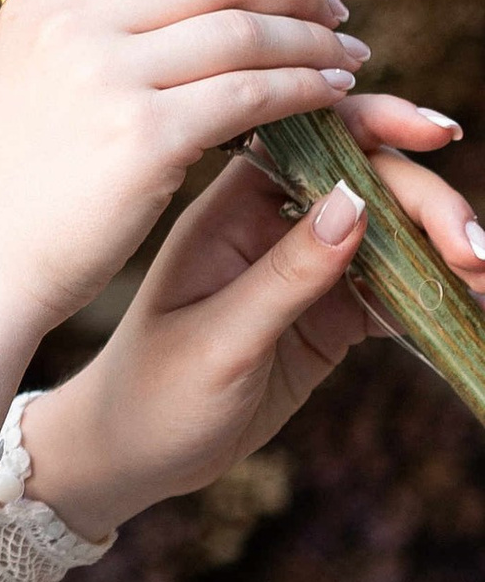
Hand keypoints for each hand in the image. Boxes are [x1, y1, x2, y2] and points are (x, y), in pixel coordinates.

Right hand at [0, 0, 365, 416]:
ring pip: (246, 28)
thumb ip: (86, 28)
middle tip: (333, 14)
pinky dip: (307, 88)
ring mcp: (106, 78)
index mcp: (42, 2)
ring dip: (313, 39)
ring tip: (347, 58)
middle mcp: (71, 26)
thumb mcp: (24, 78)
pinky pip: (254, 94)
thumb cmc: (6, 190)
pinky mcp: (144, 139)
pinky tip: (331, 98)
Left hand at [25, 99, 484, 536]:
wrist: (131, 457)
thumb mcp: (216, 340)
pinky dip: (436, 293)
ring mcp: (307, 269)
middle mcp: (273, 225)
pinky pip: (397, 289)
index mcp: (229, 208)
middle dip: (429, 204)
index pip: (314, 140)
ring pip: (394, 234)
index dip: (379, 124)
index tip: (436, 132)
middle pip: (370, 184)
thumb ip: (286, 276)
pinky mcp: (331, 315)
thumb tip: (356, 202)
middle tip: (473, 251)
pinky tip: (473, 303)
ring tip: (483, 277)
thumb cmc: (152, 393)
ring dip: (444, 248)